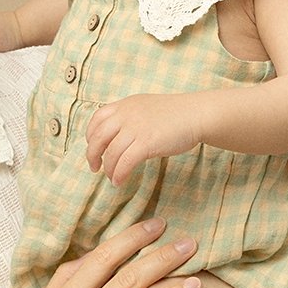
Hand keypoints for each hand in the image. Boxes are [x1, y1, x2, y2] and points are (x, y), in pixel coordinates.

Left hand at [86, 93, 206, 184]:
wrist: (196, 114)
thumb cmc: (176, 114)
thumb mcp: (146, 107)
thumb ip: (130, 117)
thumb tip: (117, 135)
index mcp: (125, 105)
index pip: (97, 119)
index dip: (90, 136)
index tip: (93, 148)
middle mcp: (126, 115)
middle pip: (98, 138)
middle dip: (92, 155)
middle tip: (95, 168)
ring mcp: (135, 129)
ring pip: (111, 153)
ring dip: (108, 169)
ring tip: (112, 178)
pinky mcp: (146, 143)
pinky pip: (125, 163)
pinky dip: (119, 174)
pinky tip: (119, 181)